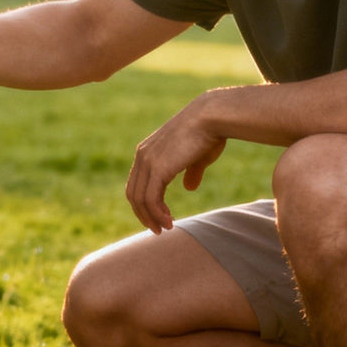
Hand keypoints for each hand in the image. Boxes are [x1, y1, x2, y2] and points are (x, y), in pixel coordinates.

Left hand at [126, 94, 225, 232]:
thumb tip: (189, 187)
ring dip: (151, 218)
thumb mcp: (198, 157)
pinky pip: (151, 199)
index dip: (145, 203)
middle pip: (133, 194)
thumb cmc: (210, 133)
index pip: (137, 183)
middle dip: (144, 214)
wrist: (212, 116)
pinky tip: (169, 222)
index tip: (158, 217)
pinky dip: (157, 214)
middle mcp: (143, 156)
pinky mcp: (158, 168)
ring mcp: (148, 162)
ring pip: (140, 199)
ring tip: (165, 229)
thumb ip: (191, 171)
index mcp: (148, 151)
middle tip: (158, 229)